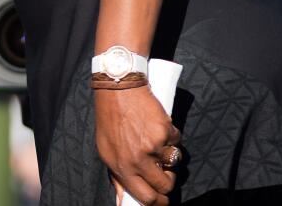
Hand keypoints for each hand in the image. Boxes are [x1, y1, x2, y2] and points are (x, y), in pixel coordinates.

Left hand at [95, 87, 178, 205]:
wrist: (117, 88)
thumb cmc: (109, 118)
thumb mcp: (106, 150)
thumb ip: (117, 176)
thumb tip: (122, 200)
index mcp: (121, 166)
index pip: (145, 197)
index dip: (158, 202)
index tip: (162, 200)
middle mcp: (137, 159)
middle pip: (165, 185)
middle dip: (168, 181)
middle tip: (165, 171)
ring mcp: (153, 146)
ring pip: (173, 163)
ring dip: (169, 155)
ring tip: (156, 141)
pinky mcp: (165, 132)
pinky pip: (175, 141)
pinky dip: (170, 135)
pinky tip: (157, 125)